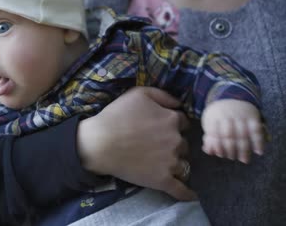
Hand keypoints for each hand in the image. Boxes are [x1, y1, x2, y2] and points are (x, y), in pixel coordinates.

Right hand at [76, 87, 196, 200]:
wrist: (99, 143)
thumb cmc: (116, 116)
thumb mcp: (138, 93)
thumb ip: (163, 95)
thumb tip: (179, 103)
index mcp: (172, 120)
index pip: (183, 122)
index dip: (172, 124)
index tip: (161, 127)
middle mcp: (176, 141)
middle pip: (184, 144)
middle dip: (174, 144)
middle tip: (156, 145)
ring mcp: (171, 162)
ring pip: (183, 164)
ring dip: (176, 164)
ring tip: (162, 164)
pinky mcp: (162, 180)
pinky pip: (181, 190)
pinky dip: (186, 193)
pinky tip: (191, 196)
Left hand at [201, 99, 264, 163]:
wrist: (231, 96)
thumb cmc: (218, 116)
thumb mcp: (209, 123)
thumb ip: (209, 138)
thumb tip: (208, 151)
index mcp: (213, 116)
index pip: (214, 133)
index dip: (217, 146)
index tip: (220, 155)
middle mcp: (227, 115)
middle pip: (229, 135)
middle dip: (230, 150)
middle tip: (232, 158)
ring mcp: (240, 115)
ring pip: (243, 134)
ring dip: (244, 149)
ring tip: (244, 160)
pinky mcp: (252, 116)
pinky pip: (256, 130)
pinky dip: (258, 142)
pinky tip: (258, 152)